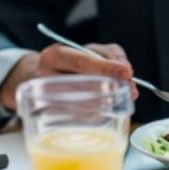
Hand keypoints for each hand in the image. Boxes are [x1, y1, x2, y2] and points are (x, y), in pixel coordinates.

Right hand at [0, 43, 138, 110]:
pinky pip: (78, 119)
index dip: (106, 67)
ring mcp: (45, 100)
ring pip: (79, 106)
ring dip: (106, 104)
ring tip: (120, 98)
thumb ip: (111, 55)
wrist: (40, 77)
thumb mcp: (89, 50)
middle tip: (128, 89)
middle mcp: (45, 77)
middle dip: (109, 88)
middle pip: (80, 85)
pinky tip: (105, 109)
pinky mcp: (50, 118)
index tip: (126, 72)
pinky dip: (96, 115)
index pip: (81, 61)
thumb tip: (127, 72)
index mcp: (54, 55)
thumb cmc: (70, 63)